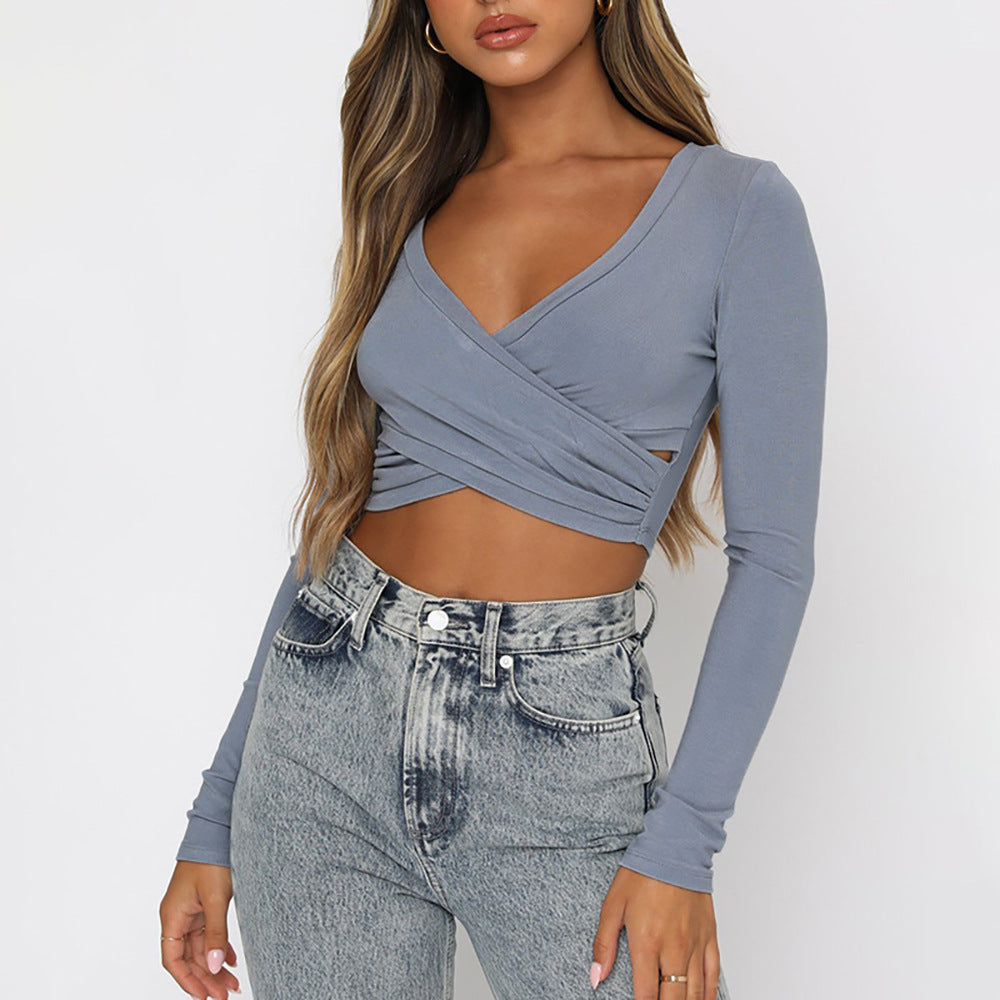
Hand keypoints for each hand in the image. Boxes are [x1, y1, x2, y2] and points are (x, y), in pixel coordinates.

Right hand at [159, 860, 240, 999]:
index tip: (204, 996)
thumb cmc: (210, 858)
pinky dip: (219, 947)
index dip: (187, 981)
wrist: (217, 831)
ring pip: (200, 947)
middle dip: (205, 978)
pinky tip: (231, 960)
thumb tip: (212, 966)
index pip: (173, 959)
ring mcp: (191, 910)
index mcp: (172, 916)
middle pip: (188, 957)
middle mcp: (178, 916)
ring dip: (214, 965)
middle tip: (225, 994)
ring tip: (232, 983)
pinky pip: (208, 934)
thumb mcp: (215, 898)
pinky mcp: (204, 904)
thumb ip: (215, 934)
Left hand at [591, 866, 719, 998]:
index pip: (645, 995)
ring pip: (695, 993)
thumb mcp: (612, 905)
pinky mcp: (710, 937)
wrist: (674, 849)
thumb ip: (603, 944)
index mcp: (647, 943)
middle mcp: (674, 949)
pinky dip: (708, 995)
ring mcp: (695, 945)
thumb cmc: (642, 874)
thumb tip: (595, 977)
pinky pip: (713, 976)